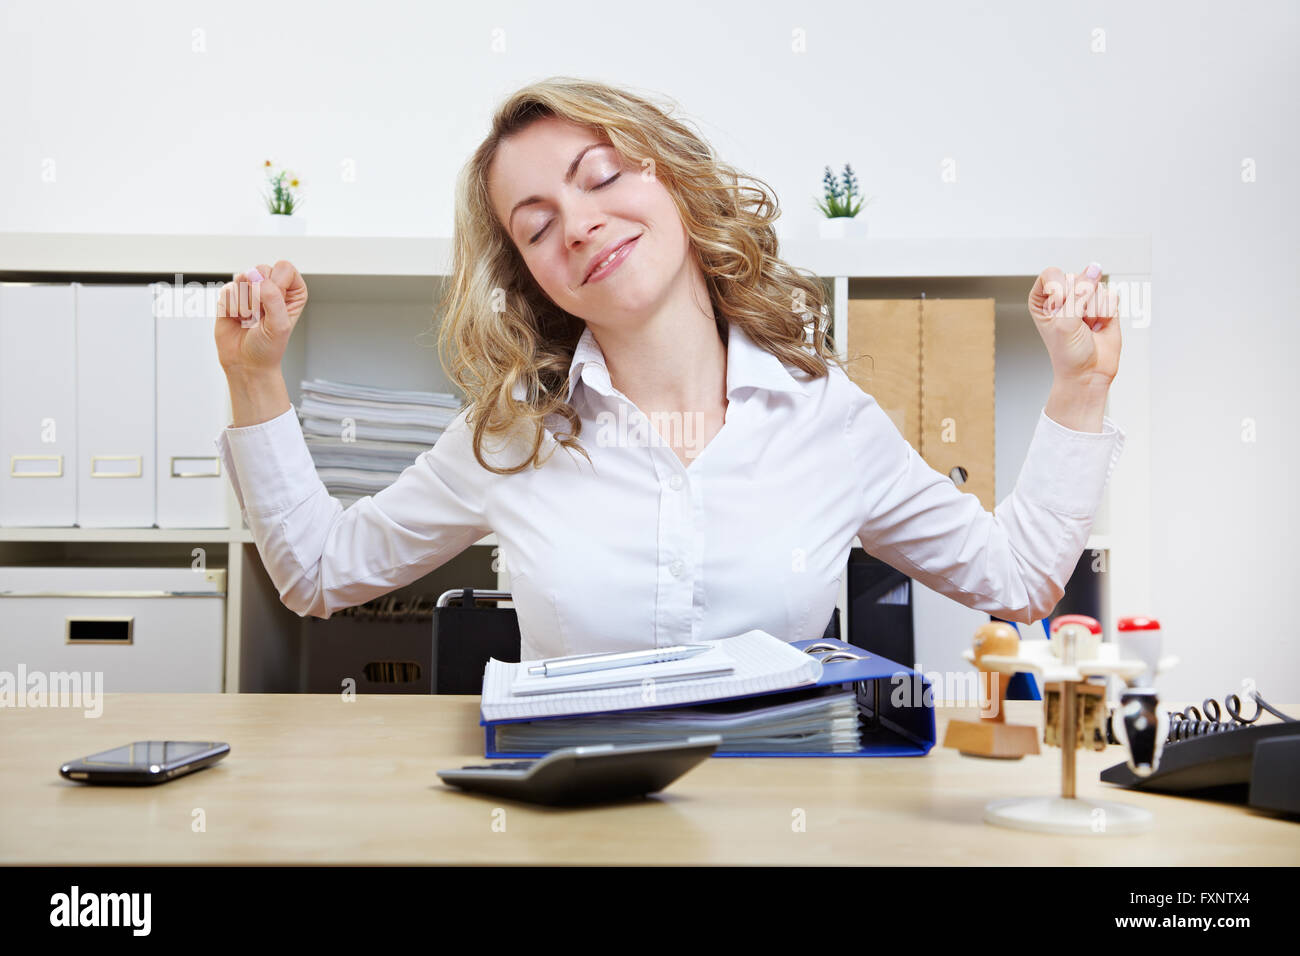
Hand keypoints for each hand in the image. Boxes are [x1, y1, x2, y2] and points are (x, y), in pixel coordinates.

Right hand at [215, 260, 307, 374]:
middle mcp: (272, 287)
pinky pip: (227, 290)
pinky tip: (237, 318)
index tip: (275, 306)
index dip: (277, 285)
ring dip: (244, 304)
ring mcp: (250, 289)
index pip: (284, 268)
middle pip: (261, 269)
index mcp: (292, 291)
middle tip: (261, 315)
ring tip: (250, 318)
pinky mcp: (231, 295)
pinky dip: (231, 308)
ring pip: (242, 277)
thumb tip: (258, 279)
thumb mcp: (279, 326)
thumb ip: (273, 299)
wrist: (246, 363)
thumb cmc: (268, 347)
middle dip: (258, 296)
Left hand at [1027, 262, 1120, 388]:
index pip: (1052, 274)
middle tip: (1076, 323)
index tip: (1060, 309)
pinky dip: (1107, 312)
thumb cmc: (1068, 353)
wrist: (1089, 373)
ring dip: (1093, 310)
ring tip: (1087, 326)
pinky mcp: (1104, 304)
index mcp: (1043, 299)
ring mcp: (1085, 298)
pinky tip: (1099, 325)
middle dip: (1079, 304)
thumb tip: (1095, 269)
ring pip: (1096, 286)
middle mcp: (1064, 295)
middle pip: (1077, 278)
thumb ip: (1079, 292)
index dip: (1059, 291)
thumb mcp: (1065, 322)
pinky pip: (1111, 295)